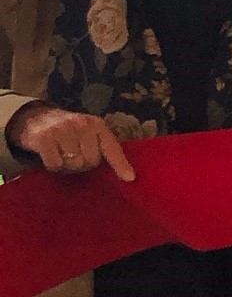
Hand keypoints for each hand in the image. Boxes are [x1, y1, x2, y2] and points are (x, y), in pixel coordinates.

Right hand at [4, 103, 134, 181]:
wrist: (37, 118)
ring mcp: (62, 130)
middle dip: (84, 164)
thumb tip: (123, 174)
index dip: (121, 164)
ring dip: (67, 166)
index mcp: (97, 125)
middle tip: (74, 156)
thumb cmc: (69, 132)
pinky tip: (51, 156)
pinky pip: (55, 164)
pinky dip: (53, 166)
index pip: (112, 147)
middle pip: (91, 161)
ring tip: (63, 155)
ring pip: (73, 163)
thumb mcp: (90, 133)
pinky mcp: (44, 138)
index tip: (130, 178)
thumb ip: (103, 147)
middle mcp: (82, 124)